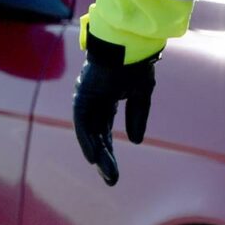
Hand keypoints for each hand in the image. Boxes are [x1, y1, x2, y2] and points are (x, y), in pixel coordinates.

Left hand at [72, 34, 157, 185]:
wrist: (131, 43)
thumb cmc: (137, 63)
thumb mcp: (142, 94)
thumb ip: (137, 116)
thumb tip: (135, 141)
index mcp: (106, 101)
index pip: (104, 133)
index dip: (109, 153)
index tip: (113, 173)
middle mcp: (93, 103)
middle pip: (96, 137)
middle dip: (105, 159)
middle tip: (112, 180)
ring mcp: (86, 100)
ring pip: (90, 134)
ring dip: (98, 155)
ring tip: (107, 174)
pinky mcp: (83, 97)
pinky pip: (83, 124)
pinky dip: (88, 141)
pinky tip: (94, 157)